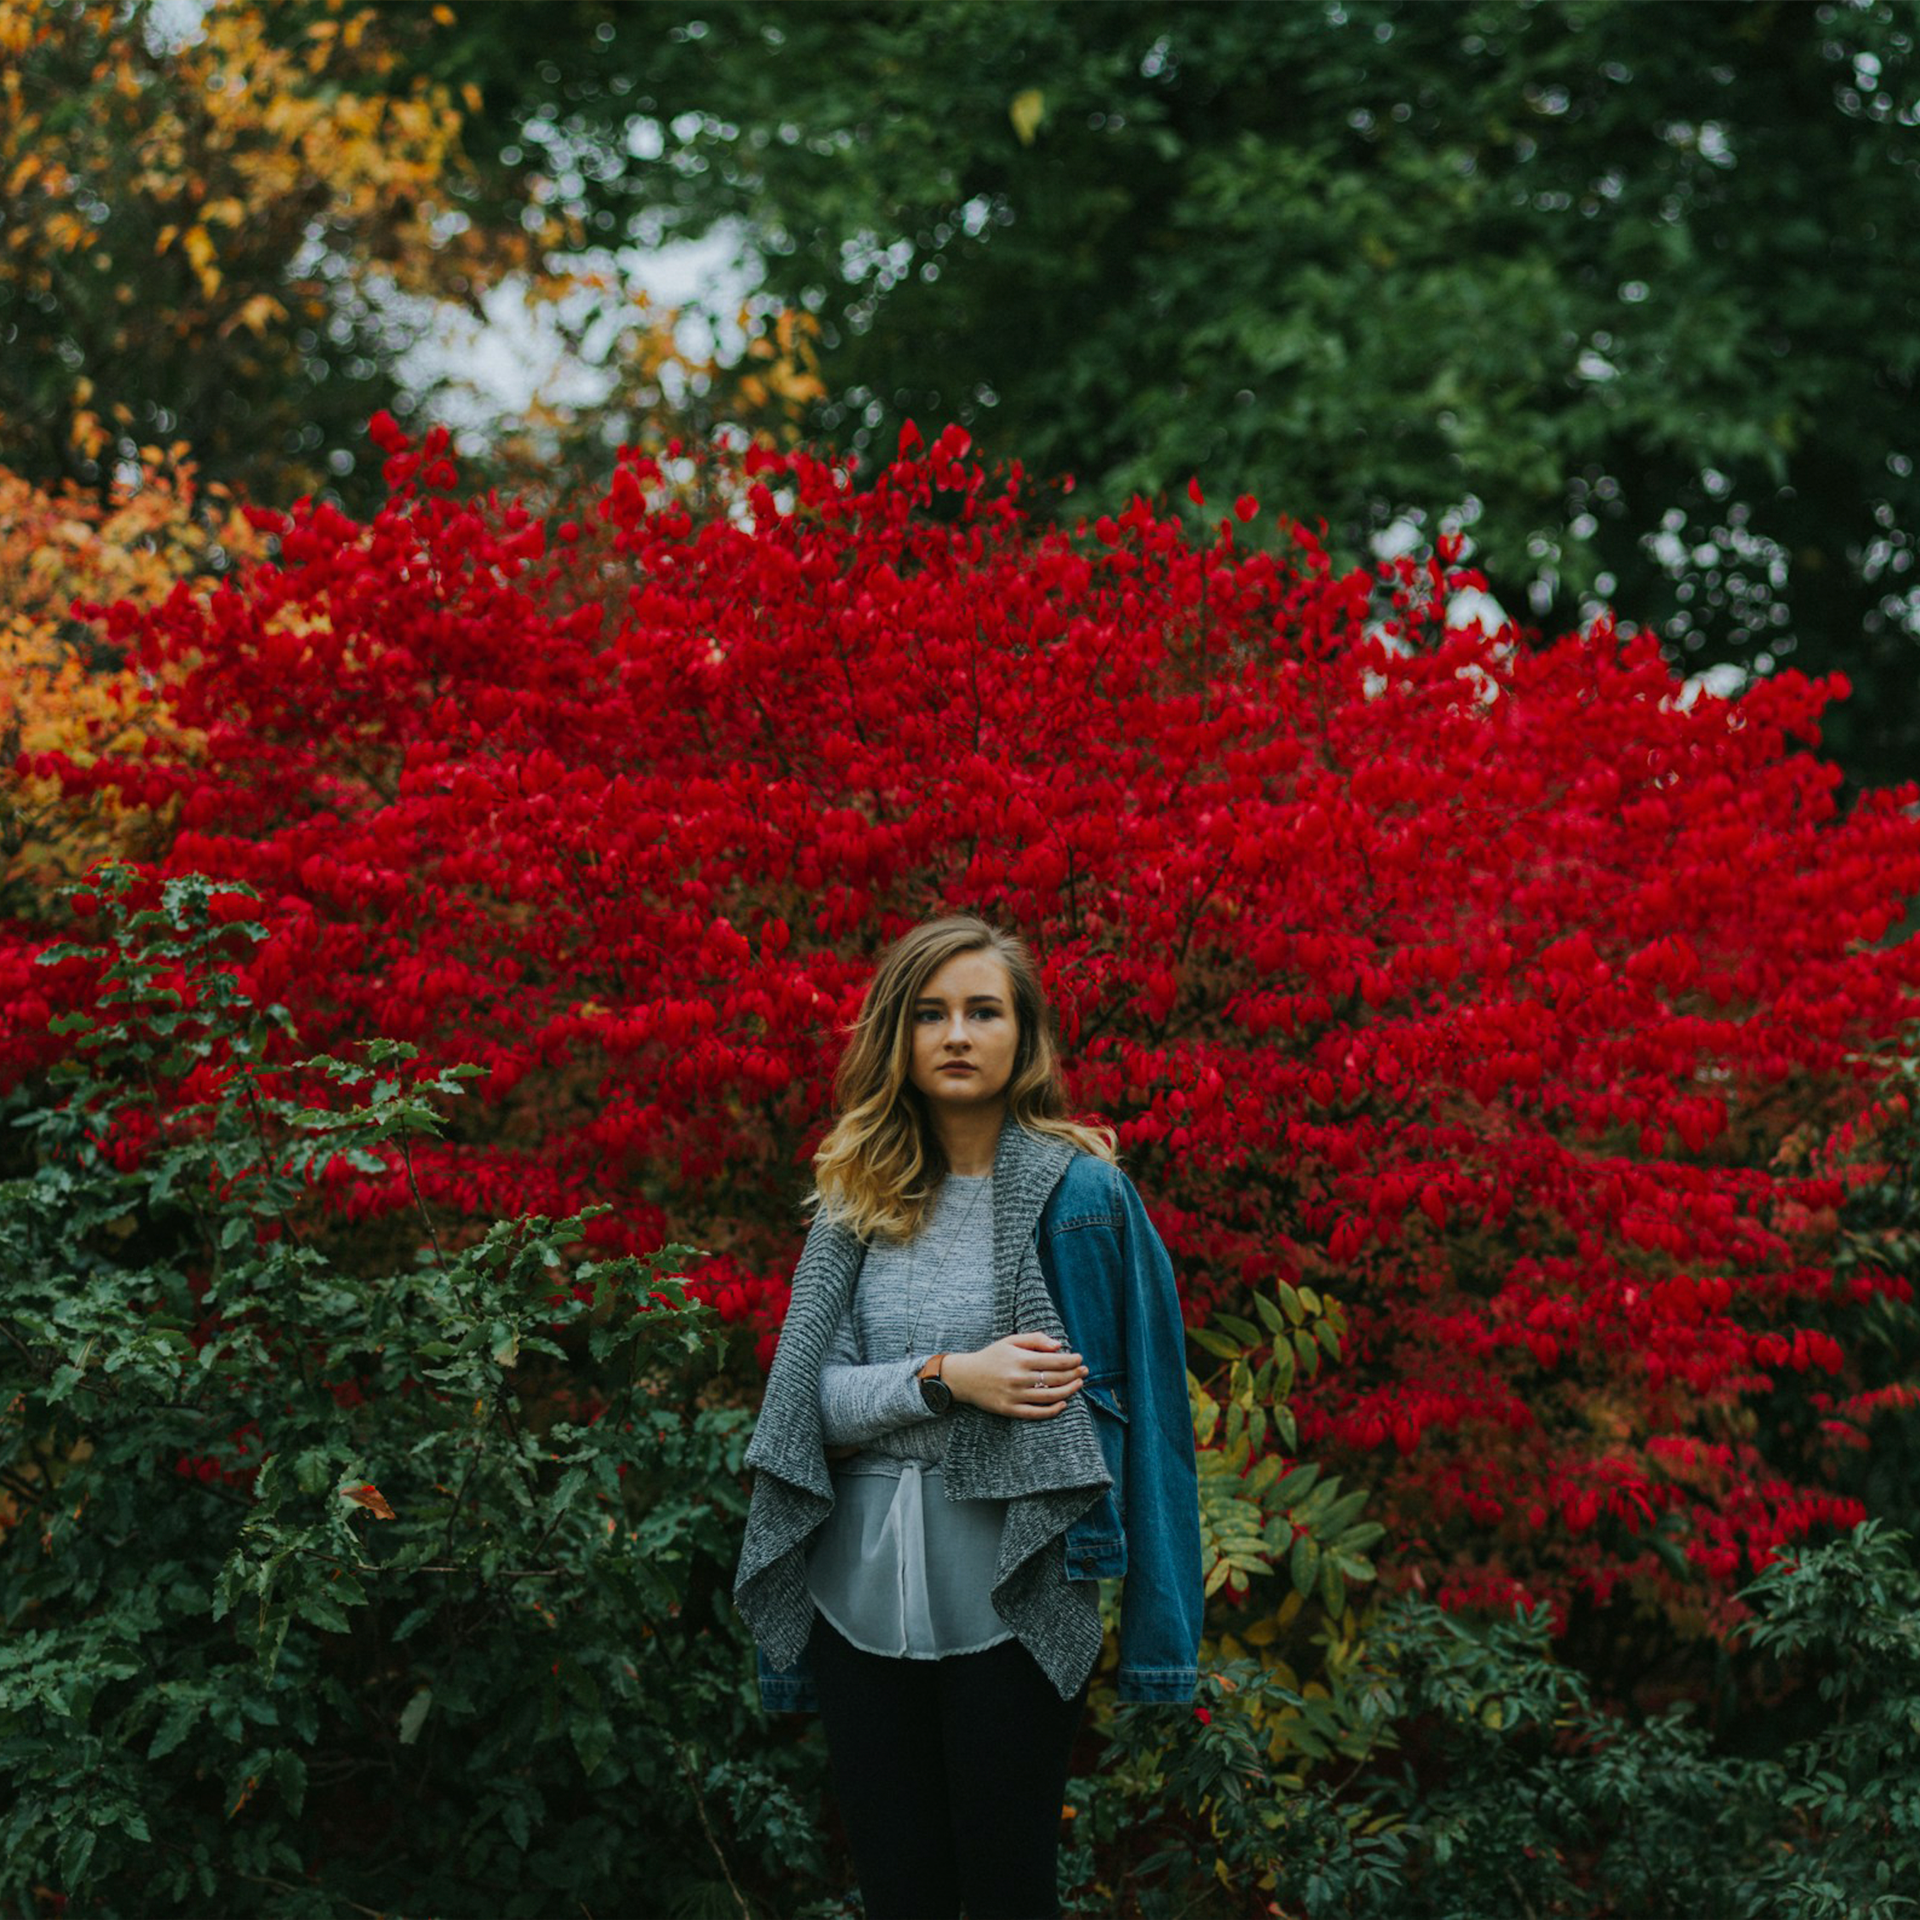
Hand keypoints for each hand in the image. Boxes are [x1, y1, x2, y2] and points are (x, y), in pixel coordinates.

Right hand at [946, 1333, 1088, 1418]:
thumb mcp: (1011, 1341)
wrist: (965, 1377)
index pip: (1054, 1360)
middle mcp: (1018, 1378)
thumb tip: (1059, 1345)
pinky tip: (1063, 1404)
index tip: (1080, 1359)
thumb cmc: (991, 1356)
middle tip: (1084, 1371)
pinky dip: (1052, 1410)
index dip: (1071, 1360)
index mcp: (1020, 1359)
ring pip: (1049, 1396)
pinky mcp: (1010, 1410)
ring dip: (1069, 1391)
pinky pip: (1036, 1413)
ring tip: (1078, 1385)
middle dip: (1074, 1374)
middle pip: (1055, 1378)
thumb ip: (1035, 1340)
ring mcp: (1014, 1395)